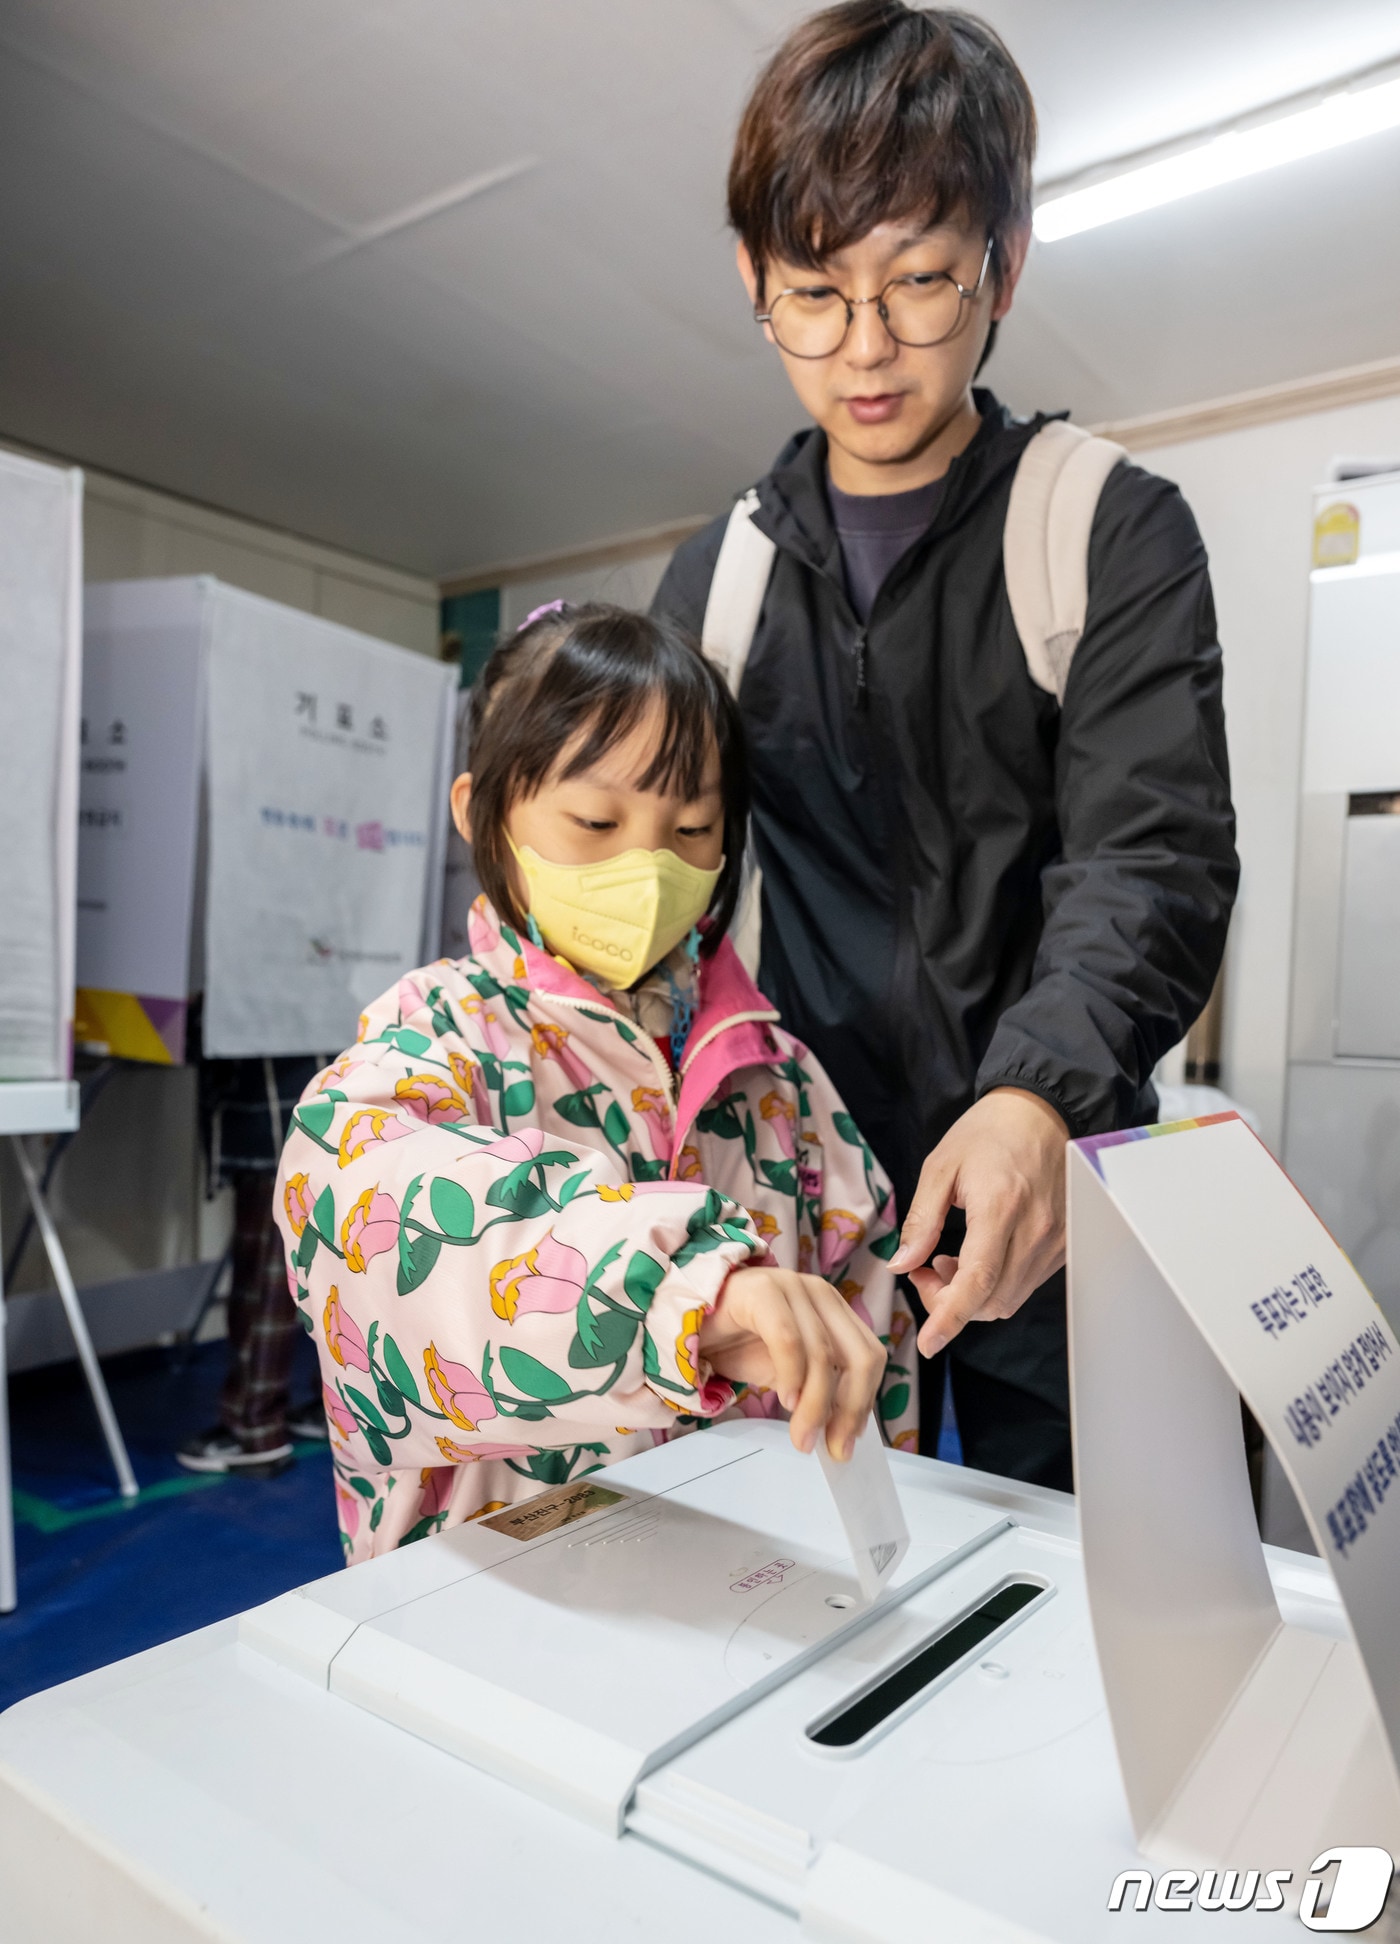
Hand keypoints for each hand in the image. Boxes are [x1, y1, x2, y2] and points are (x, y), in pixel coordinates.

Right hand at [699, 1266, 885, 1461]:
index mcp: (834, 1311)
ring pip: (823, 1355)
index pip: (870, 1356)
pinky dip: (792, 1376)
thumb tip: (845, 1431)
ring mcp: (793, 1287)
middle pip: (858, 1356)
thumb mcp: (789, 1374)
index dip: (865, 1401)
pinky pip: (788, 1340)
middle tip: (832, 1447)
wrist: (687, 1322)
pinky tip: (785, 1401)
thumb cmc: (738, 1343)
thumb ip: (818, 1390)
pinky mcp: (763, 1290)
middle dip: (850, 1408)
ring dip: (816, 1405)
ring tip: (802, 1437)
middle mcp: (821, 1294)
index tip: (848, 1440)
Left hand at [888, 1088, 1067, 1356]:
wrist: (1043, 1111)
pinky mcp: (1063, 1244)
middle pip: (992, 1301)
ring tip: (947, 1260)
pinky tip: (979, 1256)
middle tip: (923, 1270)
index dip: (950, 1317)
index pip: (978, 1281)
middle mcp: (1035, 1231)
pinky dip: (996, 1285)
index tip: (928, 1343)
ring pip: (1009, 1299)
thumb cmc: (987, 1132)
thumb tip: (902, 1266)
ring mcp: (1055, 1240)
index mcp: (1000, 1207)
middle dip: (950, 1302)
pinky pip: (1026, 1283)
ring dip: (973, 1295)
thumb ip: (921, 1220)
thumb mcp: (941, 1166)